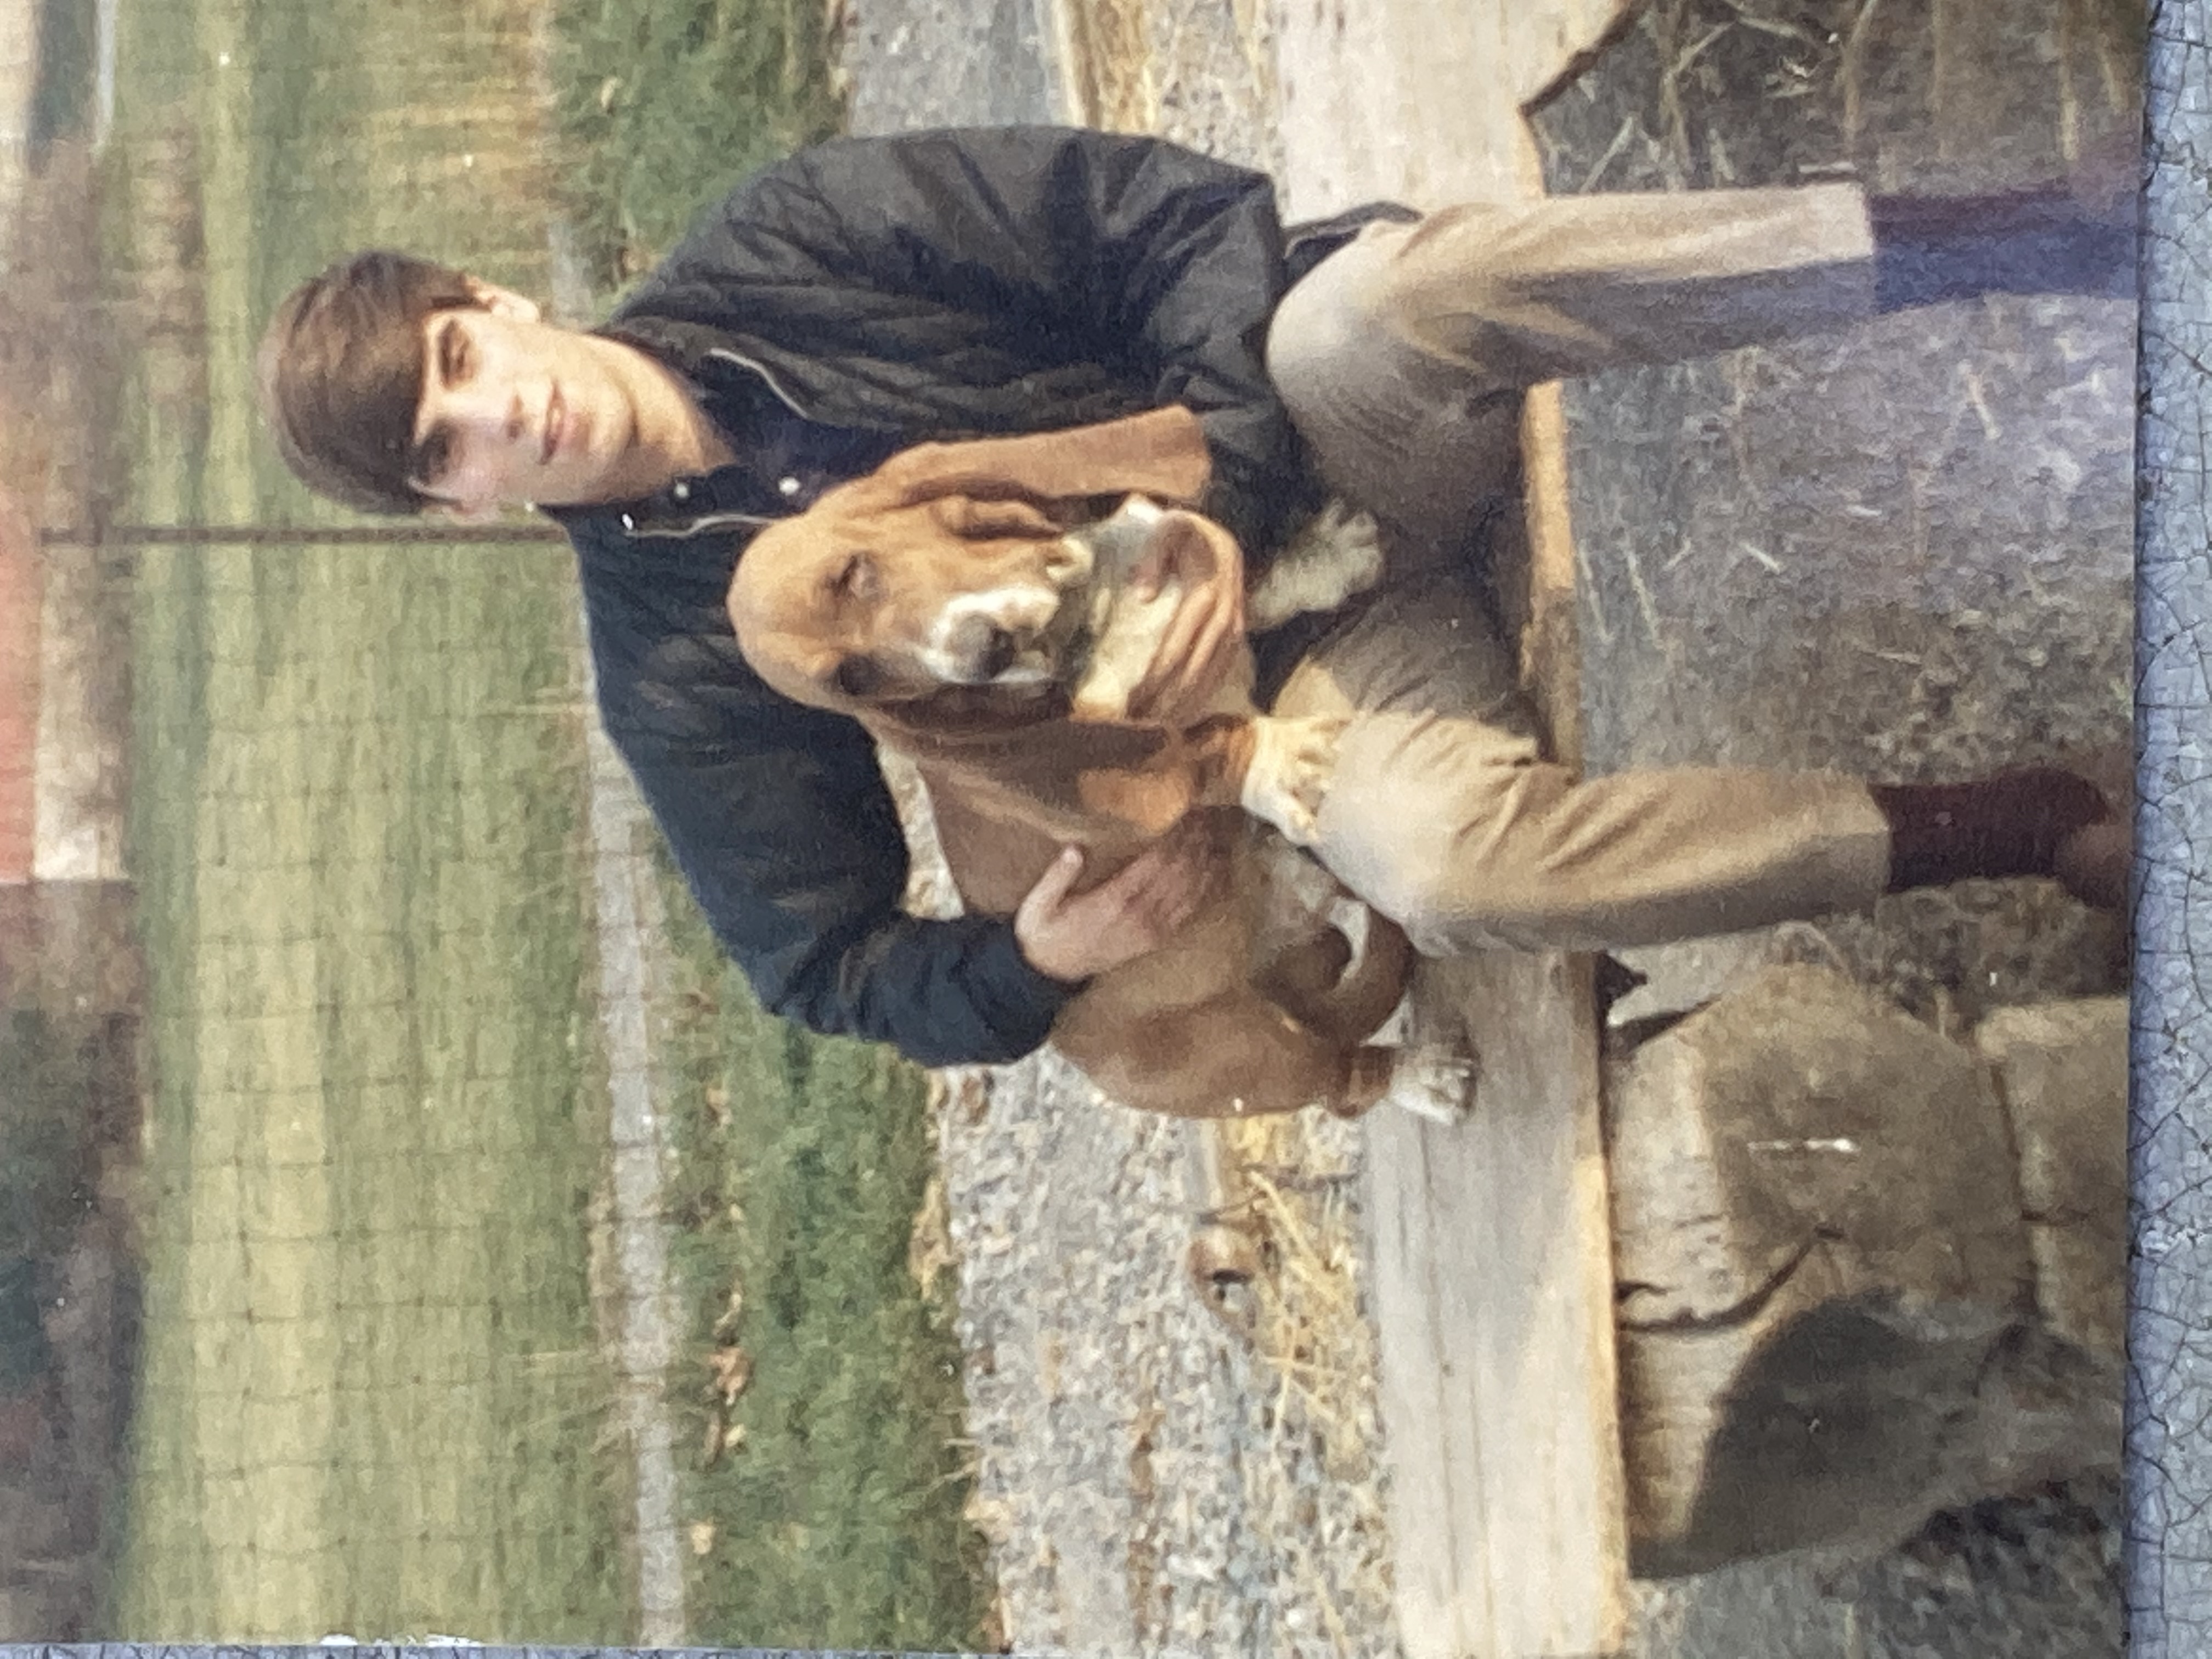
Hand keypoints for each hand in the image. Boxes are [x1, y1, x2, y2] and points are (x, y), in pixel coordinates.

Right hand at [1014, 817, 1229, 982]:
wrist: (1050, 974)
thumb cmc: (1043, 931)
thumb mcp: (1037, 904)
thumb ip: (1057, 877)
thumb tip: (1074, 848)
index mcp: (1112, 901)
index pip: (1154, 863)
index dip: (1175, 837)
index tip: (1187, 812)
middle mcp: (1138, 915)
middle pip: (1179, 873)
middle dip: (1196, 843)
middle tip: (1208, 815)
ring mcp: (1150, 930)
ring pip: (1190, 892)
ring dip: (1207, 862)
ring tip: (1218, 834)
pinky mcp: (1155, 939)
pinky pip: (1189, 912)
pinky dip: (1207, 890)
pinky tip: (1218, 871)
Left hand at [1124, 513, 1245, 725]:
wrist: (1223, 534)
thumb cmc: (1187, 534)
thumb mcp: (1168, 529)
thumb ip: (1153, 557)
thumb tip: (1142, 595)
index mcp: (1205, 594)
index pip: (1177, 647)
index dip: (1156, 678)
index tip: (1134, 700)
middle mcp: (1224, 616)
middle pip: (1195, 669)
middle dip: (1169, 700)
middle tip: (1143, 724)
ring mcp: (1234, 627)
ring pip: (1213, 675)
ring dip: (1189, 704)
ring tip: (1164, 727)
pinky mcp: (1237, 634)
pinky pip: (1223, 670)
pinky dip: (1206, 694)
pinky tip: (1188, 713)